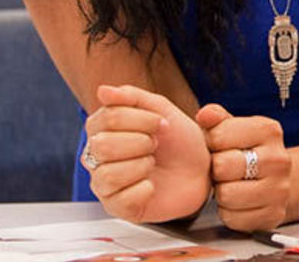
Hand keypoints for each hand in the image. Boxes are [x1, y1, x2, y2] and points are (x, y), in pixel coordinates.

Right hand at [84, 84, 210, 222]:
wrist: (201, 170)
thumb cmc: (179, 140)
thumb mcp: (161, 109)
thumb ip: (132, 97)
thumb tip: (103, 90)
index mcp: (102, 129)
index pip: (106, 118)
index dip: (139, 119)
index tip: (160, 123)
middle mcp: (97, 157)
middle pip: (102, 146)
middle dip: (140, 142)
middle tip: (156, 145)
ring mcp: (104, 184)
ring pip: (107, 175)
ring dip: (141, 165)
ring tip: (152, 164)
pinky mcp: (117, 208)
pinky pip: (121, 200)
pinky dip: (144, 190)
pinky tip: (152, 185)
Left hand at [195, 103, 292, 230]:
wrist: (274, 177)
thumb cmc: (247, 150)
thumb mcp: (233, 128)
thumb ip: (216, 118)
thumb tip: (205, 114)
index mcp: (269, 130)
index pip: (219, 136)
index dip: (211, 143)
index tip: (219, 146)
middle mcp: (279, 158)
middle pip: (223, 166)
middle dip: (216, 169)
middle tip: (223, 169)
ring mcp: (280, 188)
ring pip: (227, 195)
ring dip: (222, 192)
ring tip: (231, 184)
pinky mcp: (274, 214)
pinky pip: (233, 218)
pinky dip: (229, 212)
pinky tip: (237, 201)